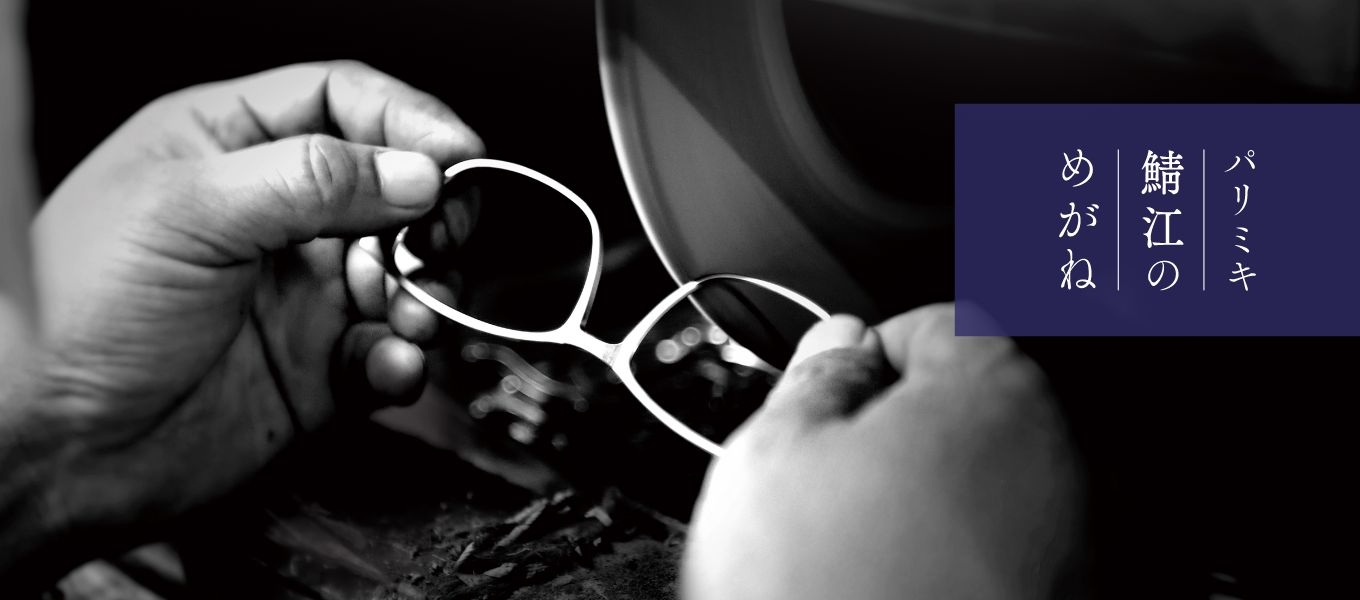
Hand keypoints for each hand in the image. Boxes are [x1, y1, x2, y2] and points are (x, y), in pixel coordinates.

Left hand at [25, 62, 480, 550]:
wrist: (59, 454)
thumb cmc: (77, 316)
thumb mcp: (189, 213)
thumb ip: (314, 180)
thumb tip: (417, 171)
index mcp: (226, 147)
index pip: (343, 102)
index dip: (409, 121)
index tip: (456, 158)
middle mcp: (271, 215)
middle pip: (393, 188)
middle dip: (430, 216)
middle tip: (438, 243)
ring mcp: (298, 292)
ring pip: (406, 273)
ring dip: (425, 294)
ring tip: (407, 316)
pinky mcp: (317, 366)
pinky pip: (390, 352)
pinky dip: (403, 360)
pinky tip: (384, 367)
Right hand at [683, 304, 1084, 599]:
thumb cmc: (829, 595)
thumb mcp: (774, 455)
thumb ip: (816, 377)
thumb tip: (839, 344)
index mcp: (991, 390)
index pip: (935, 322)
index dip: (866, 355)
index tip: (833, 393)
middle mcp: (1051, 458)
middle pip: (964, 405)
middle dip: (895, 429)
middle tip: (828, 479)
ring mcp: (1063, 536)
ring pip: (975, 480)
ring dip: (917, 495)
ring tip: (851, 547)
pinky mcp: (1055, 596)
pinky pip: (990, 545)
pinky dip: (945, 553)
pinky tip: (888, 585)